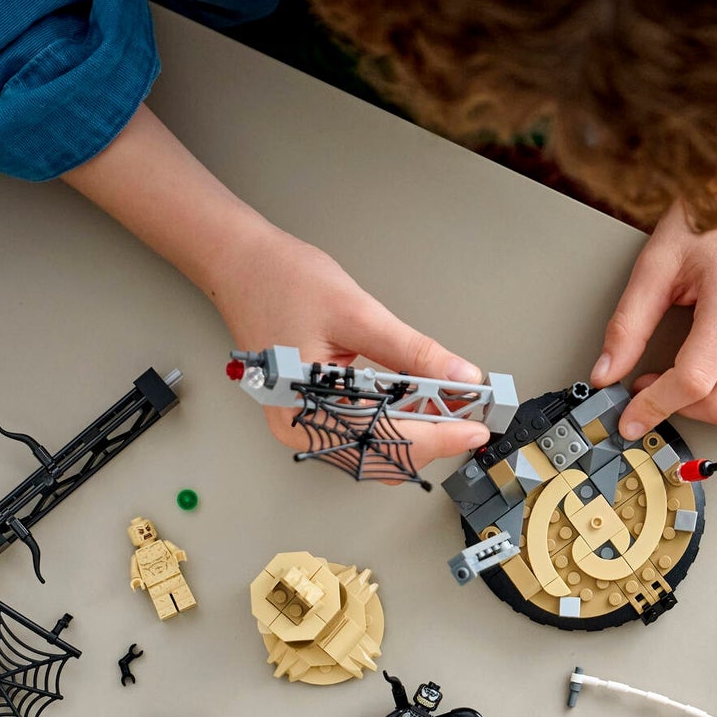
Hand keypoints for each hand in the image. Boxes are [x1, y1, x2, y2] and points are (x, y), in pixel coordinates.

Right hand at [212, 227, 490, 470]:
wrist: (240, 262)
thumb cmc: (281, 281)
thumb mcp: (359, 314)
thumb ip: (414, 352)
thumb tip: (460, 376)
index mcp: (305, 411)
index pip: (387, 440)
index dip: (439, 437)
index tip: (476, 430)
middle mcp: (301, 428)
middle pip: (383, 454)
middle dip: (433, 437)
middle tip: (473, 416)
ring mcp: (305, 423)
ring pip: (375, 449)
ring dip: (417, 432)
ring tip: (453, 407)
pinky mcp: (312, 410)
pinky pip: (363, 431)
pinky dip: (396, 421)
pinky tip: (420, 402)